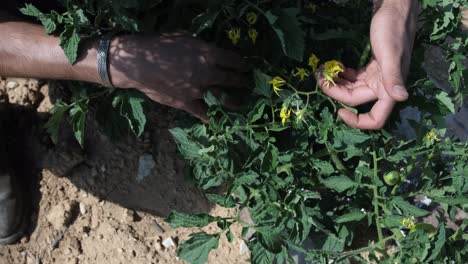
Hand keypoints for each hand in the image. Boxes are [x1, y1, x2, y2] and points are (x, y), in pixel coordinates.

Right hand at [109, 32, 246, 121]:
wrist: (137, 63)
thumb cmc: (159, 44)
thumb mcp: (185, 38)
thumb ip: (202, 47)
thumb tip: (212, 52)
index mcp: (209, 55)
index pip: (234, 61)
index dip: (243, 64)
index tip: (246, 67)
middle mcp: (208, 73)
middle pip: (233, 79)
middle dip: (243, 82)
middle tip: (247, 83)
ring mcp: (198, 90)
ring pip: (223, 98)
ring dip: (234, 101)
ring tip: (240, 103)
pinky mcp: (187, 103)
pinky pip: (203, 113)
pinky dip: (211, 117)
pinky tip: (217, 119)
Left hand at [319, 0, 417, 129]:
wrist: (395, 9)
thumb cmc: (394, 29)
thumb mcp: (391, 54)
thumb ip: (394, 77)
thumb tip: (401, 98)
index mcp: (390, 89)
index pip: (376, 118)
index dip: (357, 121)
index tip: (339, 111)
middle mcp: (384, 86)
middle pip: (354, 100)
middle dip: (335, 92)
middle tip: (319, 78)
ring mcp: (376, 77)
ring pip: (351, 89)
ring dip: (335, 83)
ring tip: (321, 72)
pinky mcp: (371, 68)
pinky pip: (353, 78)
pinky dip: (341, 75)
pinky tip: (332, 67)